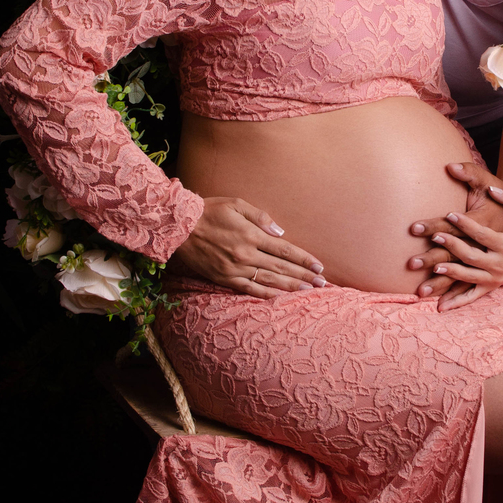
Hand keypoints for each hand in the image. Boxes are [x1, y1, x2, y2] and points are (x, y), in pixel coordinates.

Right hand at [167, 198, 325, 296]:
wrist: (180, 227)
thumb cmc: (210, 211)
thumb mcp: (236, 204)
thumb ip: (260, 217)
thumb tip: (280, 232)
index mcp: (251, 235)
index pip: (285, 249)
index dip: (304, 259)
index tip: (318, 266)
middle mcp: (246, 254)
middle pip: (281, 267)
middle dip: (303, 275)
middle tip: (322, 283)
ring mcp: (235, 269)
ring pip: (269, 280)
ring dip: (290, 286)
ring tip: (308, 291)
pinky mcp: (225, 278)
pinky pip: (249, 289)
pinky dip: (266, 294)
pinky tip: (280, 297)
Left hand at [408, 165, 502, 310]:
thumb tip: (493, 188)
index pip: (482, 234)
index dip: (466, 224)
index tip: (449, 214)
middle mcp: (500, 264)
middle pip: (472, 256)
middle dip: (452, 246)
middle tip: (434, 236)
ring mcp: (494, 278)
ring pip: (469, 277)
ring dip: (450, 273)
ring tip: (434, 267)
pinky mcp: (489, 286)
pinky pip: (471, 296)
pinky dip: (456, 302)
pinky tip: (439, 306)